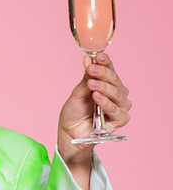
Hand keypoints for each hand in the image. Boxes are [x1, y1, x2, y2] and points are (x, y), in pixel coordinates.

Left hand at [57, 54, 131, 188]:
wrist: (69, 132)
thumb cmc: (74, 112)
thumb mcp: (78, 92)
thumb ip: (86, 78)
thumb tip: (88, 59)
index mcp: (108, 84)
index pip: (110, 70)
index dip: (106, 63)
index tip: (99, 56)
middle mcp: (117, 94)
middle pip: (115, 81)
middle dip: (103, 74)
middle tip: (91, 70)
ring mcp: (120, 107)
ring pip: (117, 94)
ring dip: (104, 87)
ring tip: (91, 84)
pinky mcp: (119, 120)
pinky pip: (116, 110)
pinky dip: (106, 103)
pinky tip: (97, 97)